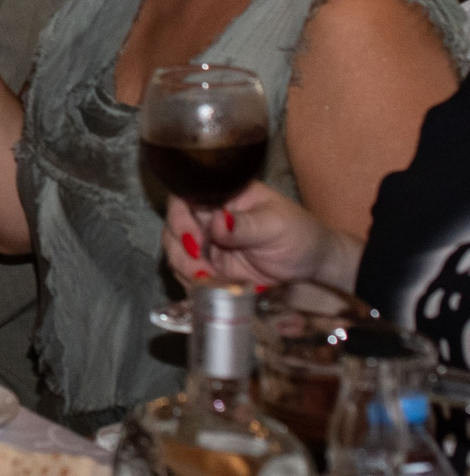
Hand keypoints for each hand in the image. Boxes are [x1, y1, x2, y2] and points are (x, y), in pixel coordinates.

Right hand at [161, 182, 357, 293]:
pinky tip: (209, 289)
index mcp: (221, 196)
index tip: (192, 242)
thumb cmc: (299, 235)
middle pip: (173, 227)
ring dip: (185, 269)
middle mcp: (208, 217)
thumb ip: (246, 224)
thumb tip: (217, 221)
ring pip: (176, 252)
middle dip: (180, 251)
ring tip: (207, 282)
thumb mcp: (276, 226)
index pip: (184, 198)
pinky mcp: (211, 266)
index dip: (179, 218)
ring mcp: (208, 243)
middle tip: (200, 271)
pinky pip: (189, 273)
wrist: (313, 265)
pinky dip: (193, 283)